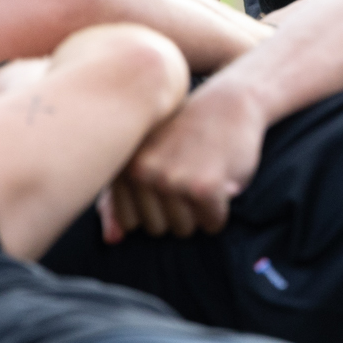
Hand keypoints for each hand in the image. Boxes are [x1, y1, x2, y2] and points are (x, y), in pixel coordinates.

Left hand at [101, 80, 266, 239]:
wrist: (229, 102)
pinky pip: (212, 223)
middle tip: (190, 175)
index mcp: (124, 165)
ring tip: (203, 177)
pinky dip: (220, 212)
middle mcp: (142, 172)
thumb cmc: (185, 133)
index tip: (166, 178)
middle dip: (178, 211)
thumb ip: (119, 199)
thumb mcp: (146, 156)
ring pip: (184, 229)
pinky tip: (221, 183)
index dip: (153, 207)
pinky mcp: (204, 186)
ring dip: (199, 212)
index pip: (130, 222)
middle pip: (158, 229)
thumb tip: (113, 240)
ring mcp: (173, 179)